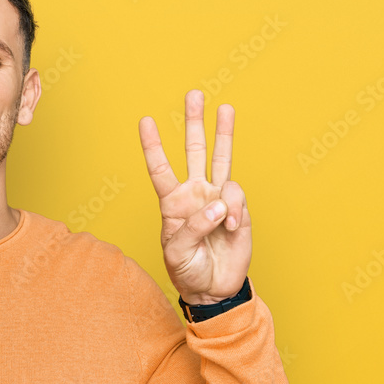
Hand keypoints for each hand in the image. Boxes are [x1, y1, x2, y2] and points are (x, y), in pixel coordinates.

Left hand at [137, 89, 250, 304]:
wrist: (213, 288)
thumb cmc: (187, 270)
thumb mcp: (176, 252)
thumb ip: (193, 227)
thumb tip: (217, 204)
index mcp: (172, 202)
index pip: (160, 168)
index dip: (152, 145)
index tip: (145, 121)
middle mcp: (195, 194)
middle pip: (194, 151)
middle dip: (194, 123)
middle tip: (194, 95)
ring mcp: (218, 198)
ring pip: (221, 158)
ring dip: (224, 133)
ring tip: (225, 108)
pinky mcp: (238, 209)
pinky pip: (236, 196)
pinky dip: (233, 209)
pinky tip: (230, 226)